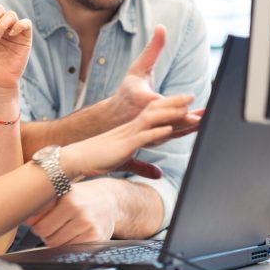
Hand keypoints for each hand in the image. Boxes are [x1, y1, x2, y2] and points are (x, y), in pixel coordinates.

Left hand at [25, 179, 117, 245]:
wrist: (109, 200)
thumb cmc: (80, 196)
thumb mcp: (62, 192)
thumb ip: (43, 205)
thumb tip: (24, 219)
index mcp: (69, 199)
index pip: (41, 225)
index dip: (36, 226)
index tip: (38, 222)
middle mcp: (81, 213)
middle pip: (49, 238)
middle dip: (45, 235)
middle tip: (50, 226)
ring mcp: (90, 227)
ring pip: (60, 246)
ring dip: (56, 241)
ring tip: (62, 229)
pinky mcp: (97, 239)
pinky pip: (72, 250)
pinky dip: (68, 245)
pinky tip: (72, 235)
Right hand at [62, 93, 193, 179]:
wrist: (76, 158)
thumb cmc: (98, 159)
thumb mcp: (125, 162)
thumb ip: (144, 167)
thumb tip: (159, 174)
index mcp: (133, 130)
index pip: (155, 115)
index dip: (171, 108)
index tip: (189, 104)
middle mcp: (131, 128)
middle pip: (155, 111)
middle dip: (175, 103)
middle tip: (193, 95)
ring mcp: (127, 135)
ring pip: (151, 120)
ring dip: (170, 114)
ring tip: (187, 108)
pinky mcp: (124, 146)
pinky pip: (142, 137)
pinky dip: (156, 132)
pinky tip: (168, 129)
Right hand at [106, 25, 201, 137]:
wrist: (113, 116)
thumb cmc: (128, 90)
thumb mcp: (138, 67)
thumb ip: (153, 48)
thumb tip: (162, 27)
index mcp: (141, 99)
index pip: (160, 101)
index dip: (175, 101)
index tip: (190, 97)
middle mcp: (146, 116)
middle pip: (169, 117)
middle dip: (188, 116)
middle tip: (206, 113)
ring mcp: (151, 129)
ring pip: (174, 129)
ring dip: (191, 126)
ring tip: (207, 120)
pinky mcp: (157, 137)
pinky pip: (174, 135)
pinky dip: (187, 132)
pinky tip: (200, 127)